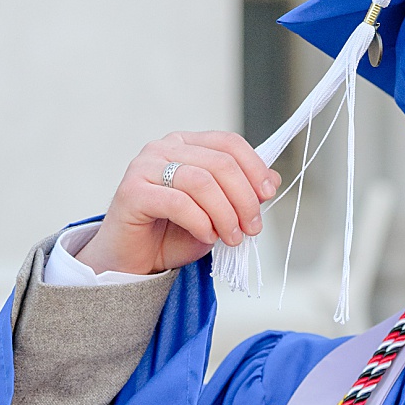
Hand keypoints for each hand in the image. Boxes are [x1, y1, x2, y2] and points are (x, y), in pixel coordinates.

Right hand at [76, 132, 281, 275]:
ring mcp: (144, 167)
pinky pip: (178, 202)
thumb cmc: (172, 234)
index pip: (228, 142)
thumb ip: (239, 193)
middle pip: (219, 162)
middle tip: (252, 228)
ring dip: (225, 214)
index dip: (254, 167)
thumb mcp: (217, 212)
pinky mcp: (132, 192)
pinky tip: (207, 236)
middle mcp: (163, 148)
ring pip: (201, 182)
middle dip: (244, 198)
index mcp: (185, 144)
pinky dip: (201, 222)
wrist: (132, 261)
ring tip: (231, 237)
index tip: (268, 195)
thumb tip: (272, 180)